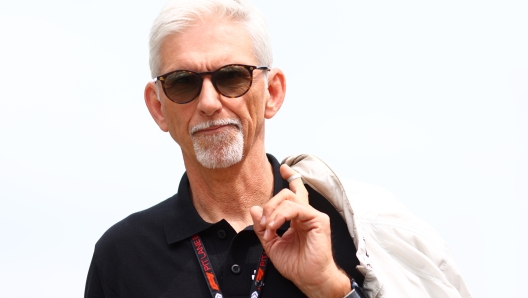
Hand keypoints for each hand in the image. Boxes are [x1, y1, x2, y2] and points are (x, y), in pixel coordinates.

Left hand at [250, 165, 350, 297]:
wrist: (309, 278)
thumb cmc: (296, 265)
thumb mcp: (272, 245)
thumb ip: (263, 227)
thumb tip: (255, 209)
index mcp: (297, 218)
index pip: (294, 193)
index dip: (291, 178)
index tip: (284, 168)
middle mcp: (306, 214)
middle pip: (287, 194)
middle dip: (270, 204)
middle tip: (263, 220)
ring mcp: (313, 216)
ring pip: (290, 199)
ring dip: (273, 211)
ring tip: (269, 226)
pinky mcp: (318, 220)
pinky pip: (296, 208)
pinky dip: (282, 215)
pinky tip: (276, 226)